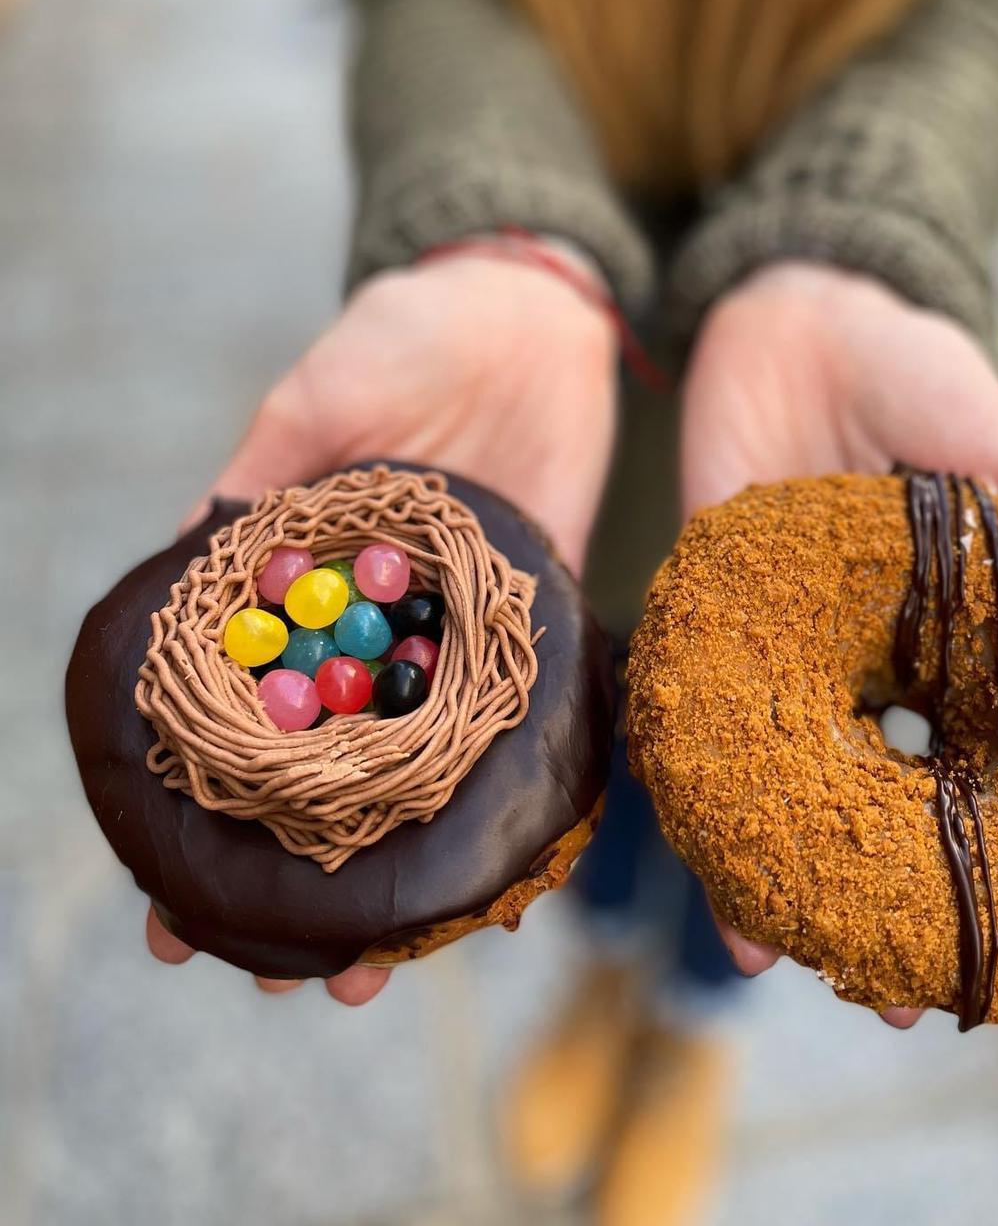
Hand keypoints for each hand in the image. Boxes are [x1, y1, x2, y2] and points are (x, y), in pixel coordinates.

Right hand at [149, 244, 617, 1002]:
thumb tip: (196, 542)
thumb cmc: (407, 332)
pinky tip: (506, 882)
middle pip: (334, 773)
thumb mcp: (323, 392)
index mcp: (306, 586)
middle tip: (281, 979)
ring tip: (379, 966)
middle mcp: (378, 629)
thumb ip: (273, 467)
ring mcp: (459, 633)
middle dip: (306, 876)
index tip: (171, 909)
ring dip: (404, 868)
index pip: (246, 718)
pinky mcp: (539, 616)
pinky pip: (527, 719)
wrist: (528, 304)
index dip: (207, 812)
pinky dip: (518, 796)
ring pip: (426, 772)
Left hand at [681, 262, 997, 1023]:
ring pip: (786, 772)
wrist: (791, 309)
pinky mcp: (706, 611)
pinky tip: (700, 861)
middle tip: (896, 994)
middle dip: (883, 888)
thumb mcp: (986, 447)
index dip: (994, 838)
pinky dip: (698, 781)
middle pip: (877, 788)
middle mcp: (866, 655)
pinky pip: (700, 709)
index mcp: (946, 630)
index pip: (976, 754)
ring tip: (792, 961)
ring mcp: (783, 640)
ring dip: (786, 865)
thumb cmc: (910, 368)